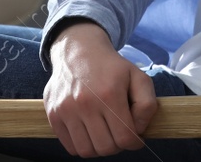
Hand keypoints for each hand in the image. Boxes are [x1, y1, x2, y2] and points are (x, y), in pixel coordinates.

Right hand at [43, 21, 157, 156]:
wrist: (78, 50)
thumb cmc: (111, 68)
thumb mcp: (138, 77)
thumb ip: (147, 105)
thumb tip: (137, 131)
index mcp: (109, 93)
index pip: (125, 138)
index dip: (134, 142)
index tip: (134, 136)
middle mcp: (85, 103)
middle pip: (105, 148)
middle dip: (117, 145)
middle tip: (118, 132)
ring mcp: (66, 109)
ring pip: (86, 151)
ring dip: (99, 147)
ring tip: (103, 133)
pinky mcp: (53, 114)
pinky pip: (70, 146)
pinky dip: (81, 145)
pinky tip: (88, 131)